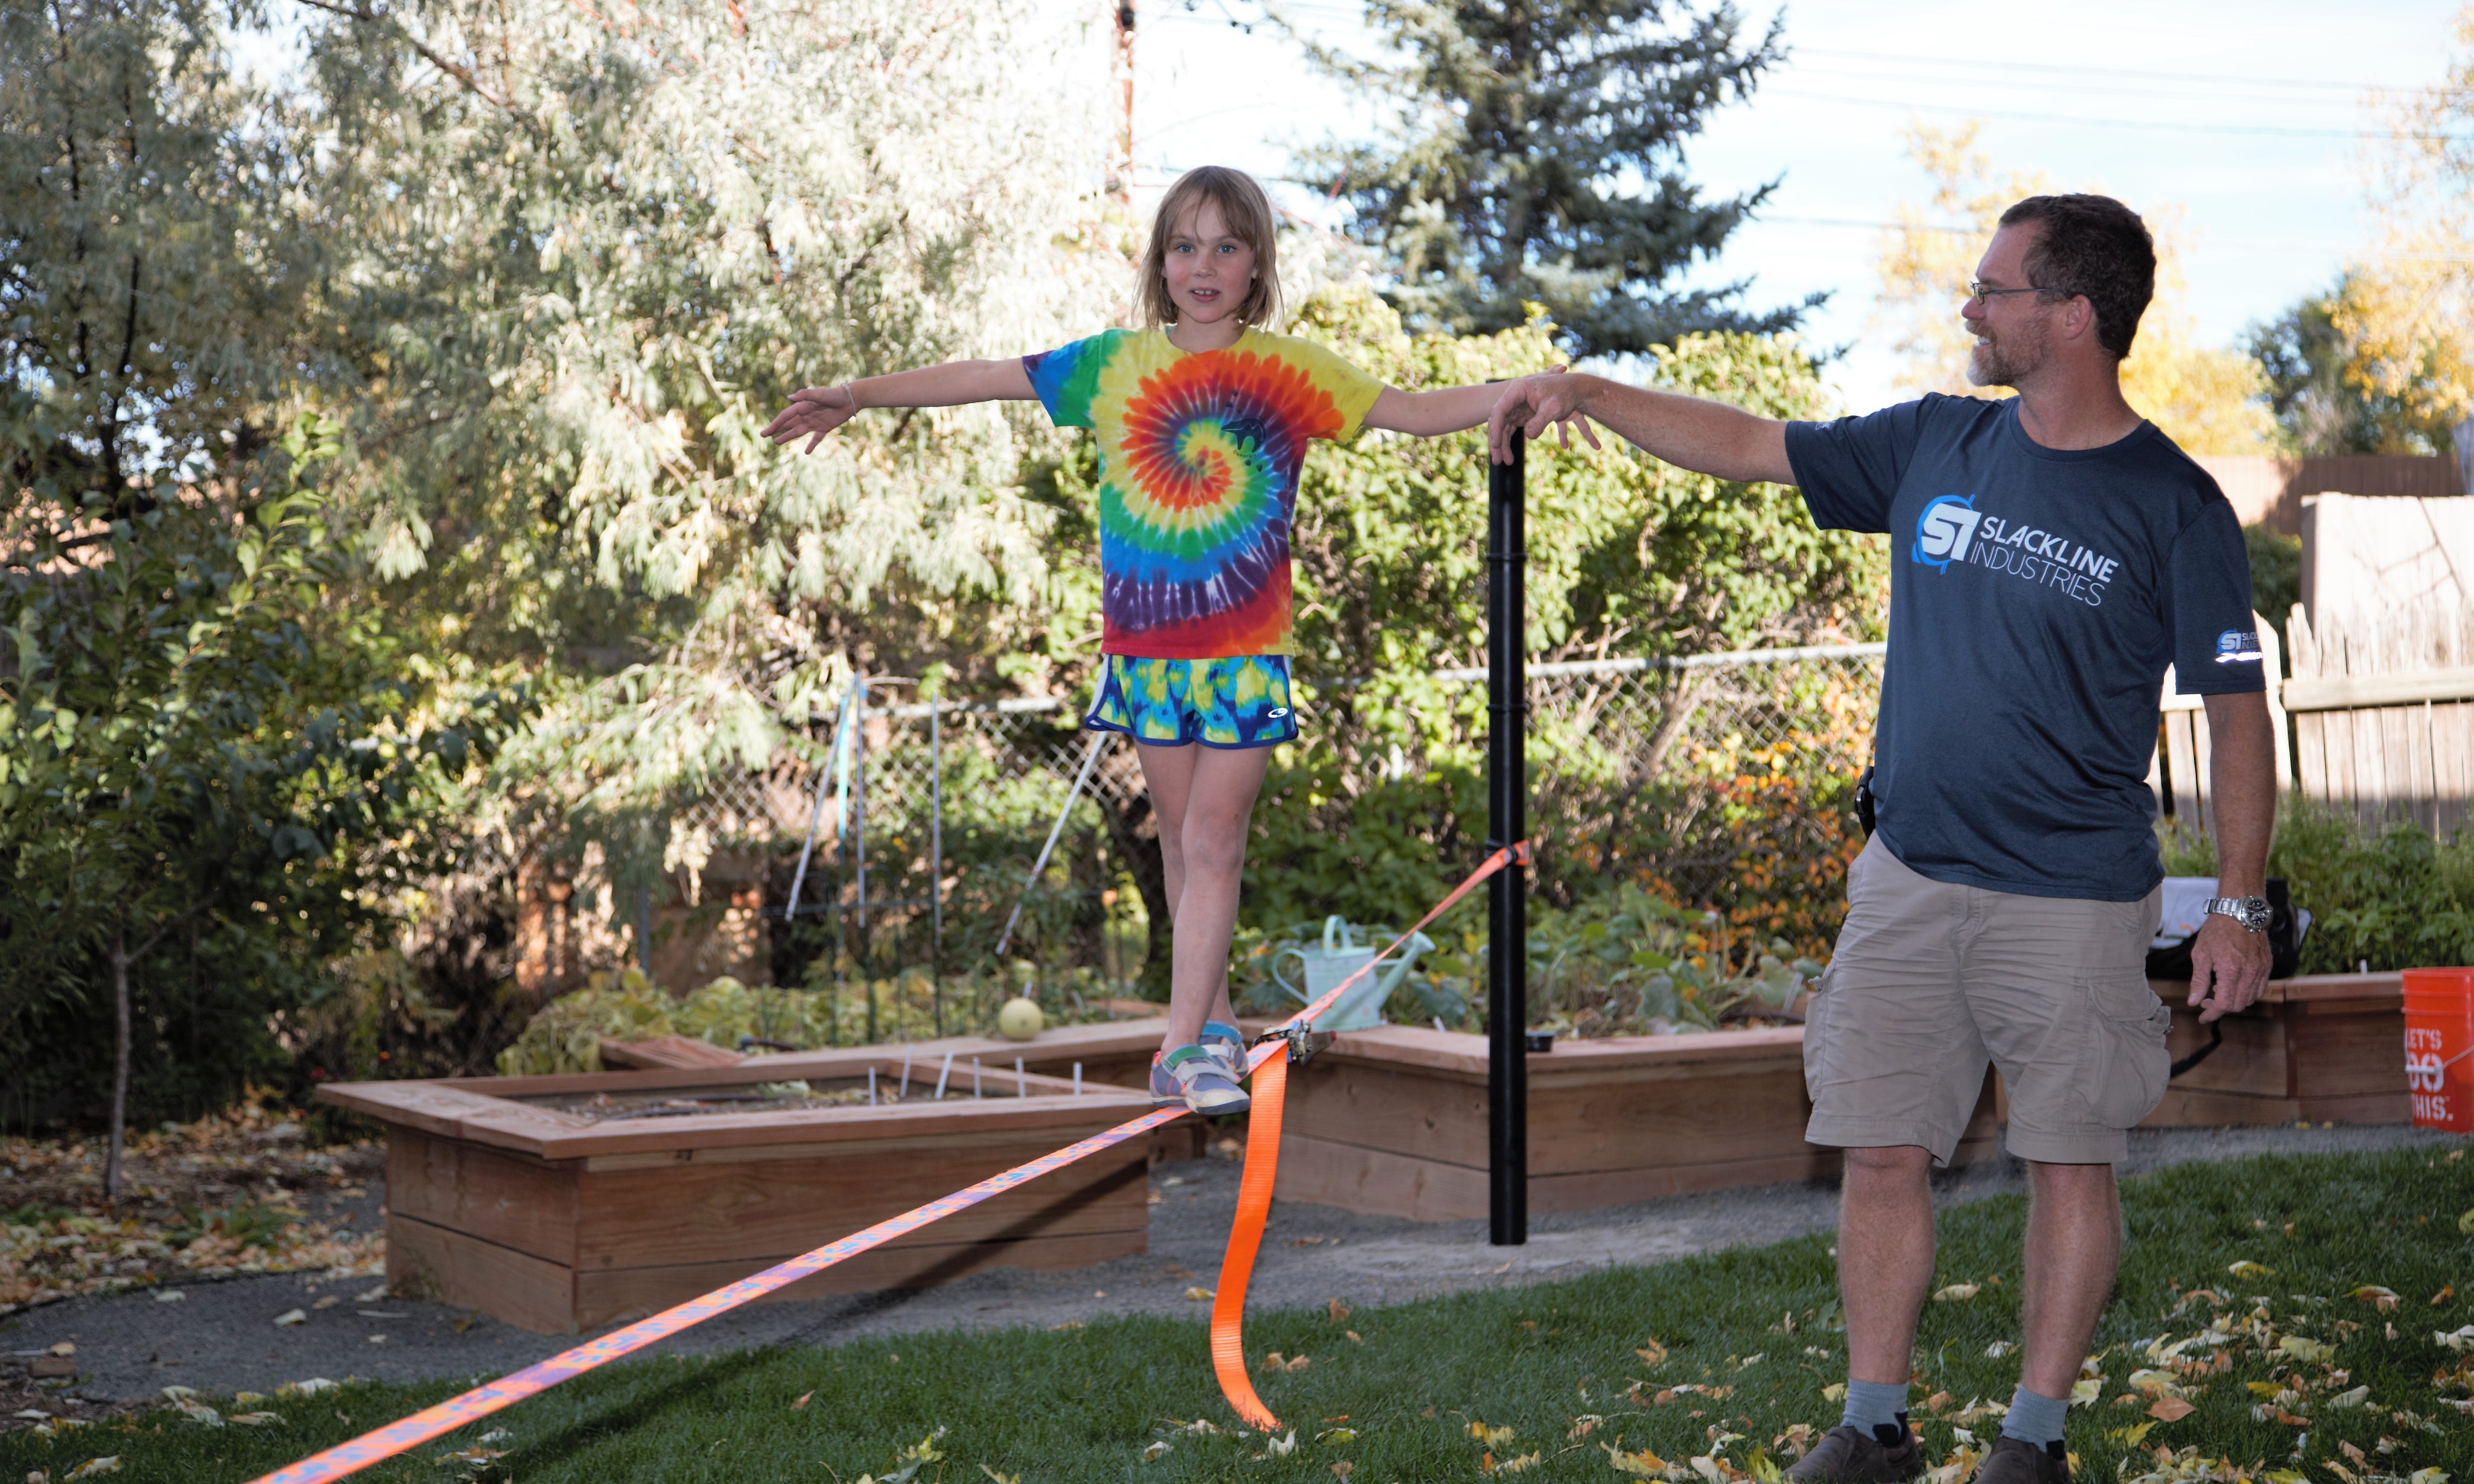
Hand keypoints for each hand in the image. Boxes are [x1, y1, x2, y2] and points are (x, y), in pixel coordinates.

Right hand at [763, 384, 860, 453]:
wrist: (850, 399)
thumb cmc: (834, 395)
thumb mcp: (819, 394)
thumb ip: (805, 395)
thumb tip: (789, 398)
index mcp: (802, 406)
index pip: (785, 417)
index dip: (775, 424)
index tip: (766, 432)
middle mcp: (806, 415)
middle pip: (788, 424)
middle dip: (776, 429)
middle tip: (764, 435)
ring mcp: (814, 422)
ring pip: (798, 432)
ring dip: (787, 437)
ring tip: (776, 442)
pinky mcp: (824, 428)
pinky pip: (816, 438)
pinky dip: (812, 445)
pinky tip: (806, 452)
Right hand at [1486, 367, 1600, 463]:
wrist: (1574, 390)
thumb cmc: (1564, 394)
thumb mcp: (1553, 408)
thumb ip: (1540, 421)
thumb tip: (1529, 436)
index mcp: (1518, 391)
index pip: (1500, 411)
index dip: (1496, 429)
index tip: (1496, 445)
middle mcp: (1514, 399)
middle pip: (1500, 422)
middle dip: (1498, 442)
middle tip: (1498, 461)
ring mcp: (1517, 408)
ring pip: (1504, 429)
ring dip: (1504, 446)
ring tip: (1508, 462)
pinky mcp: (1522, 416)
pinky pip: (1511, 432)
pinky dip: (1510, 444)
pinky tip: (1510, 458)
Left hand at [2186, 912, 2270, 1022]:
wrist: (2240, 911)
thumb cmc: (2217, 930)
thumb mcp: (2201, 954)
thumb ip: (2198, 981)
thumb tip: (2193, 1002)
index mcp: (2231, 971)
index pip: (2223, 1004)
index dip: (2212, 1013)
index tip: (2202, 1016)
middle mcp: (2250, 973)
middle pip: (2237, 1005)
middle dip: (2221, 1008)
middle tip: (2206, 1001)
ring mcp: (2261, 970)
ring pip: (2250, 999)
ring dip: (2234, 1001)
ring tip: (2218, 991)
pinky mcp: (2267, 966)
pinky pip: (2260, 989)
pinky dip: (2247, 993)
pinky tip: (2234, 985)